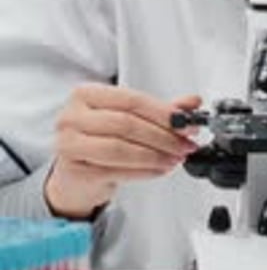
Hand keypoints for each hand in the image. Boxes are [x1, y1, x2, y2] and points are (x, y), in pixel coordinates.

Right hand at [44, 83, 200, 219]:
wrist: (74, 175)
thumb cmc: (100, 140)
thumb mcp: (130, 119)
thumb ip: (161, 110)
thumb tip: (193, 102)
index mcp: (85, 94)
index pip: (131, 100)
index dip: (163, 112)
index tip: (186, 123)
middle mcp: (72, 116)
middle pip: (126, 124)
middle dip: (163, 136)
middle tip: (185, 144)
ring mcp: (69, 143)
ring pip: (120, 149)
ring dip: (155, 155)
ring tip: (174, 158)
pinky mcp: (74, 170)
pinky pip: (116, 171)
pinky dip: (144, 171)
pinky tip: (159, 169)